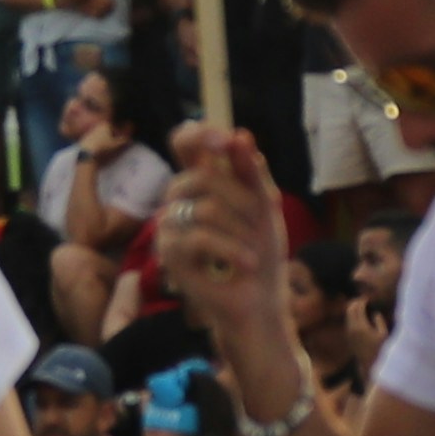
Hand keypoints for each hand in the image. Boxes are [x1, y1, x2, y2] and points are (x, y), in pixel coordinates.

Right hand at [155, 132, 296, 361]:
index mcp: (200, 180)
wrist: (258, 300)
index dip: (199, 134)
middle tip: (263, 220)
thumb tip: (239, 134)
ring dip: (241, 230)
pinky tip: (248, 263)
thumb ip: (252, 171)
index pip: (184, 142)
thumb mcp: (265, 206)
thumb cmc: (260, 251)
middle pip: (202, 176)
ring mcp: (170, 226)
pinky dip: (232, 250)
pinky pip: (200, 237)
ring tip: (255, 251)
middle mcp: (179, 198)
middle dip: (242, 199)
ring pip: (205, 208)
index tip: (224, 141)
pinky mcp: (169, 254)